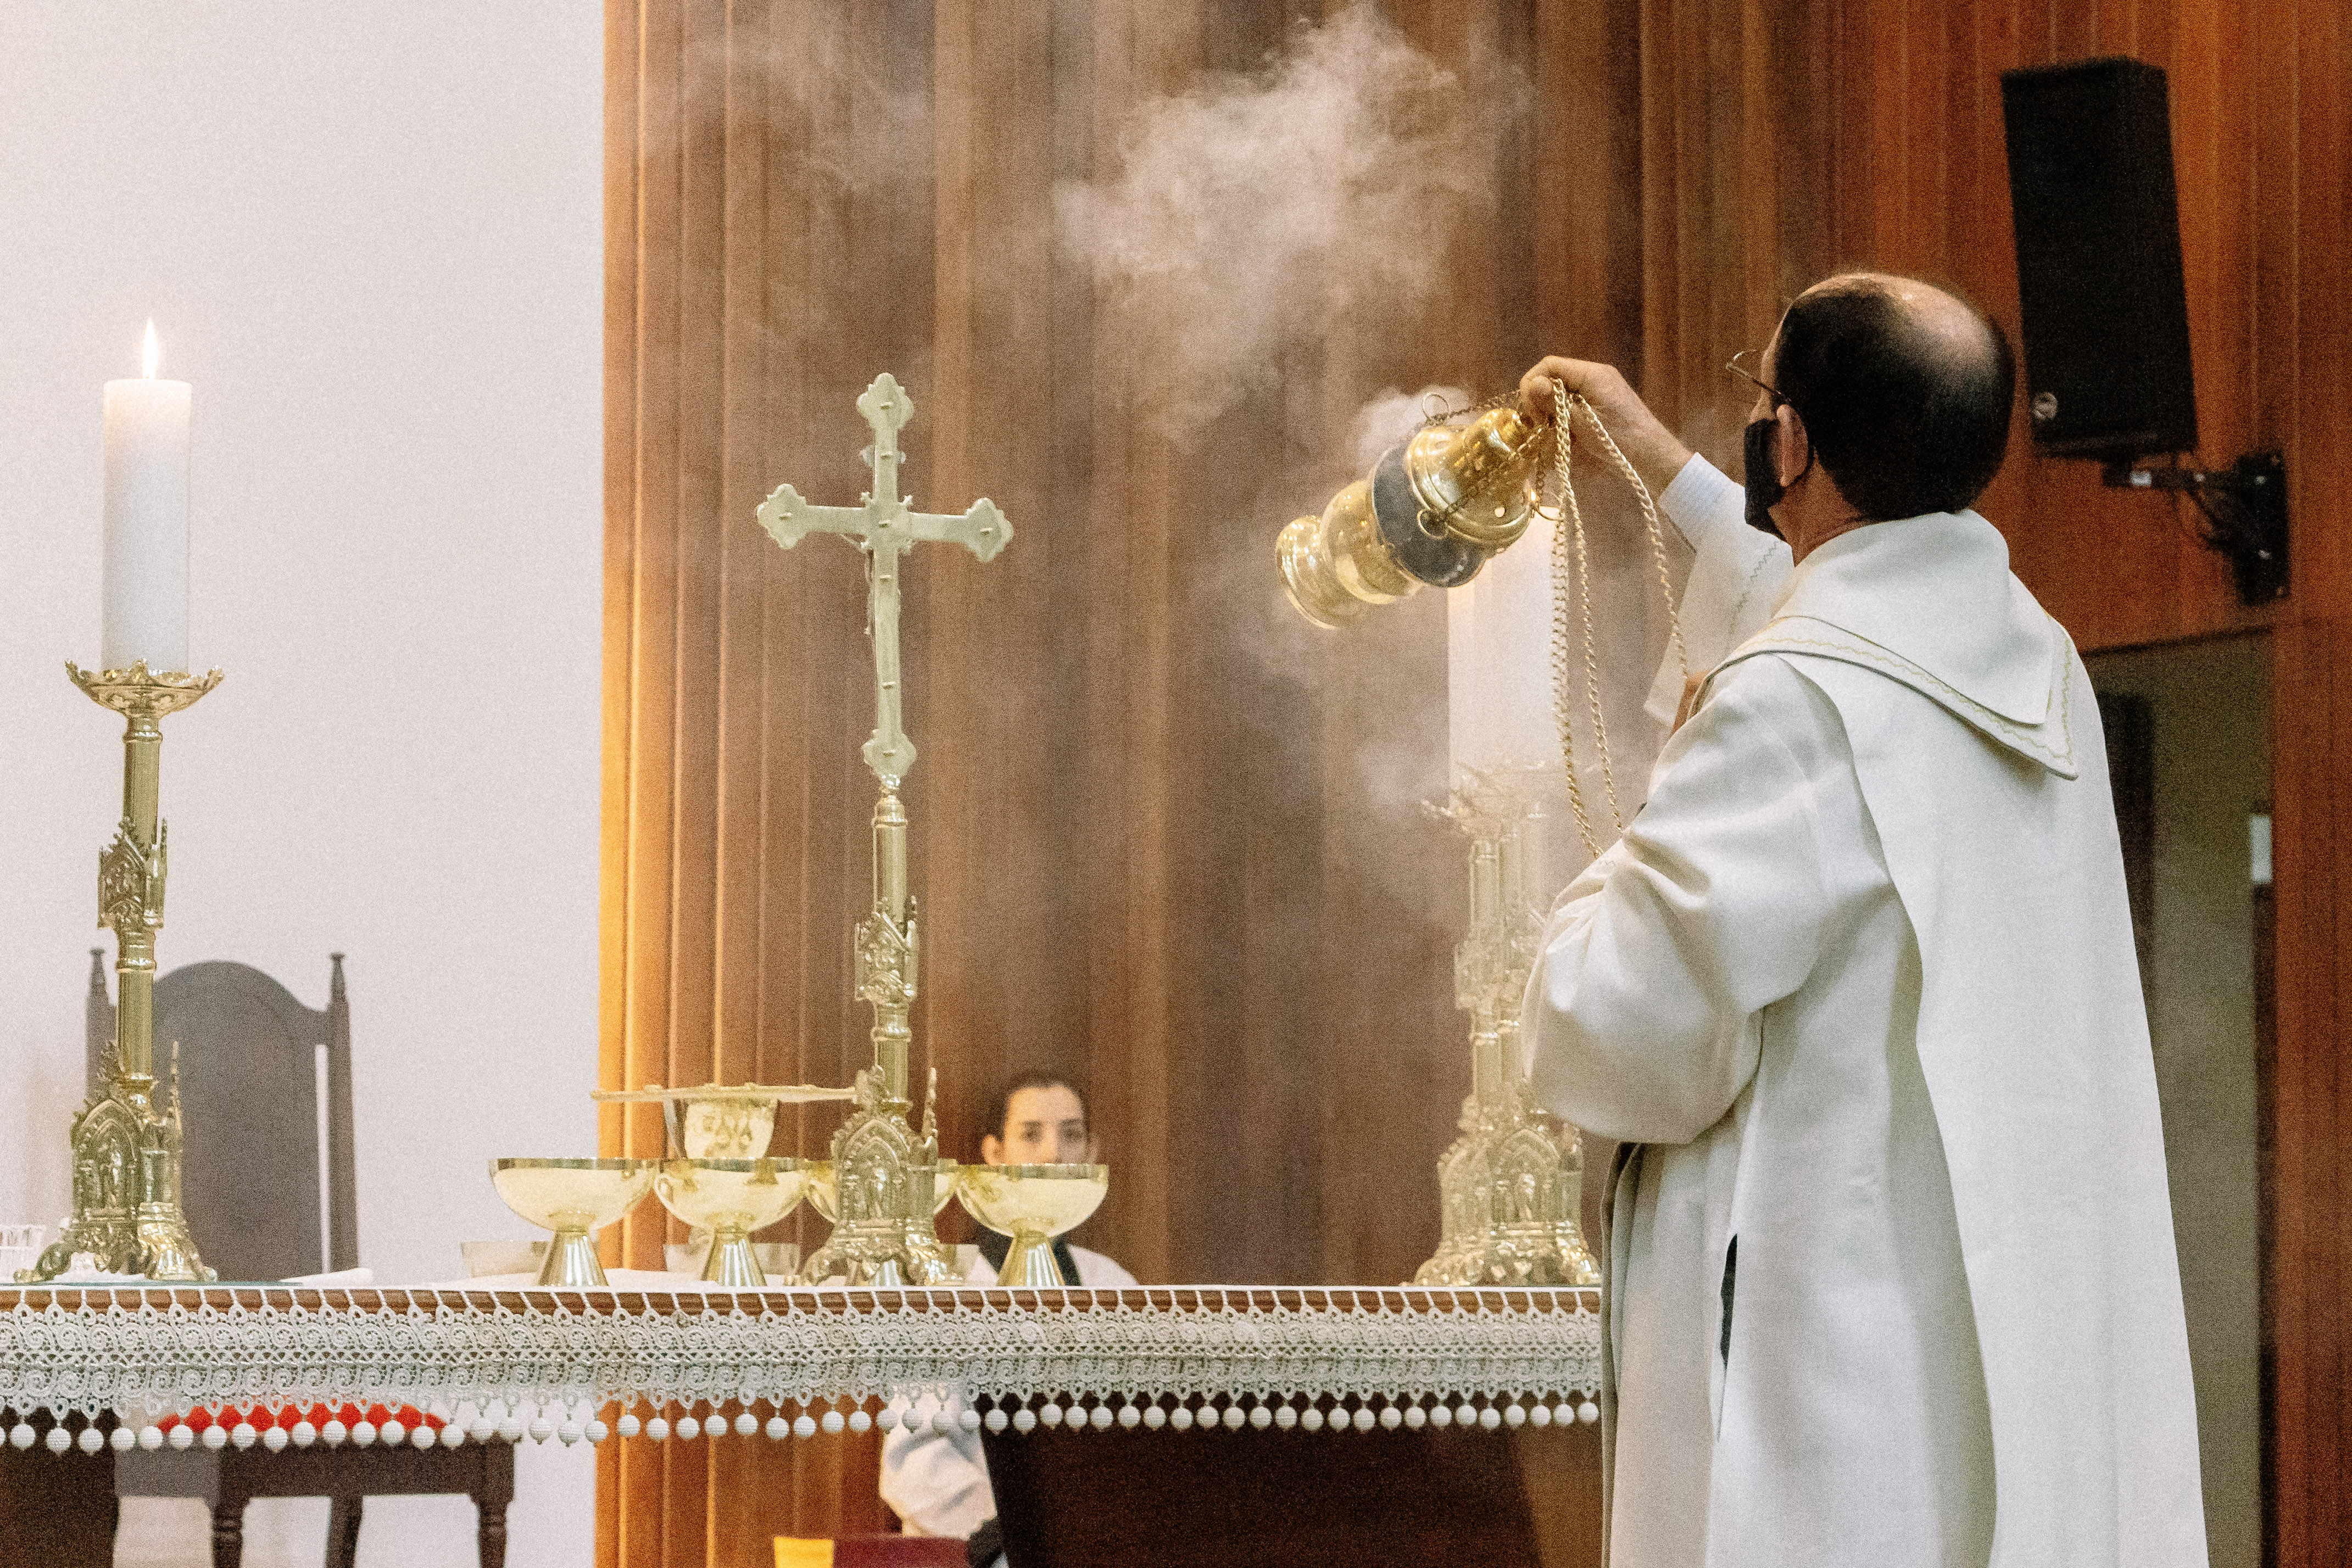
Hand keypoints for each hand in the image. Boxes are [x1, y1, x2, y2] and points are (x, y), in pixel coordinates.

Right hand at [1517, 356, 1693, 500]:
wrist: (1652, 454)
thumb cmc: (1619, 440)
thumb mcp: (1582, 423)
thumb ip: (1555, 402)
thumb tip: (1532, 384)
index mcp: (1591, 374)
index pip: (1549, 365)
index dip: (1532, 385)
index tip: (1534, 414)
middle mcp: (1594, 376)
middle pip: (1553, 378)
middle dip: (1540, 402)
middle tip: (1541, 427)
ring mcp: (1598, 389)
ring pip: (1560, 394)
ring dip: (1552, 414)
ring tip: (1556, 436)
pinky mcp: (1600, 403)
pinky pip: (1572, 404)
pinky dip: (1565, 420)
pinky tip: (1569, 438)